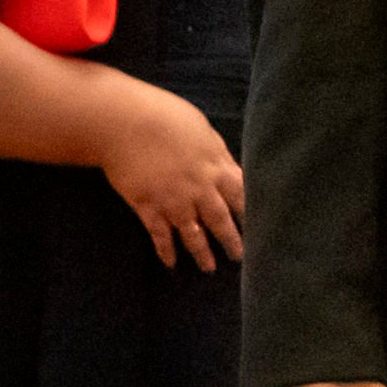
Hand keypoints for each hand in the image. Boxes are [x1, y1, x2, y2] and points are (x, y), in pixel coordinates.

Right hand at [99, 82, 242, 269]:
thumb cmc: (164, 117)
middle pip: (221, 221)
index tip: (262, 229)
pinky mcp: (146, 206)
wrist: (123, 122)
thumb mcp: (202, 131)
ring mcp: (173, 200)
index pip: (242, 197)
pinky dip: (166, 251)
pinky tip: (171, 264)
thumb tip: (229, 168)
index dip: (252, 214)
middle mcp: (199, 189)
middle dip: (232, 241)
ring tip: (209, 269)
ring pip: (193, 234)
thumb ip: (218, 154)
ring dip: (202, 253)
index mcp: (216, 168)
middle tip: (241, 258)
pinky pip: (159, 235)